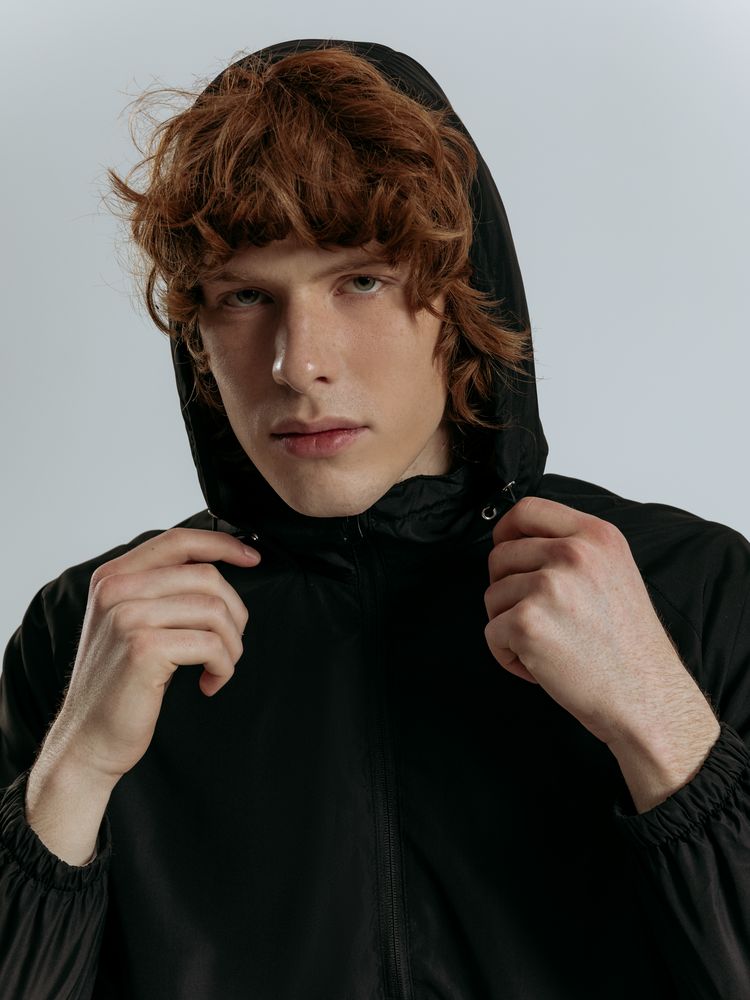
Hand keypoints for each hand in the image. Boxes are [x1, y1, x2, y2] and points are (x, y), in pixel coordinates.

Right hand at [41, 527, 259, 786]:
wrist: (88, 739)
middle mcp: (117, 590)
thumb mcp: (130, 623)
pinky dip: (223, 667)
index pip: (179, 540)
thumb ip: (161, 590)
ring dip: (231, 645)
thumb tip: (220, 565)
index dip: (223, 544)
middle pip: (206, 577)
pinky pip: (212, 645)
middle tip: (230, 645)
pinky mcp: (144, 648)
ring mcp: (128, 617)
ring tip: (219, 667)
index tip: (253, 558)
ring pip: (214, 610)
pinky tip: (209, 683)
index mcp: (114, 577)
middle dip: (234, 613)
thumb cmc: (119, 683)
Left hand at [484, 497, 717, 764]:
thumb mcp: (613, 572)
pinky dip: (508, 655)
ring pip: (493, 596)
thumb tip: (518, 539)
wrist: (647, 697)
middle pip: (500, 556)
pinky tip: (542, 666)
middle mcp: (573, 554)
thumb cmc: (628, 645)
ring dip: (510, 625)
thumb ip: (572, 549)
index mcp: (596, 536)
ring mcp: (549, 586)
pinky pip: (492, 632)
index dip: (506, 532)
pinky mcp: (528, 623)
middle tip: (543, 620)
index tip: (506, 552)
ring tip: (550, 646)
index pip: (527, 510)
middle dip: (508, 590)